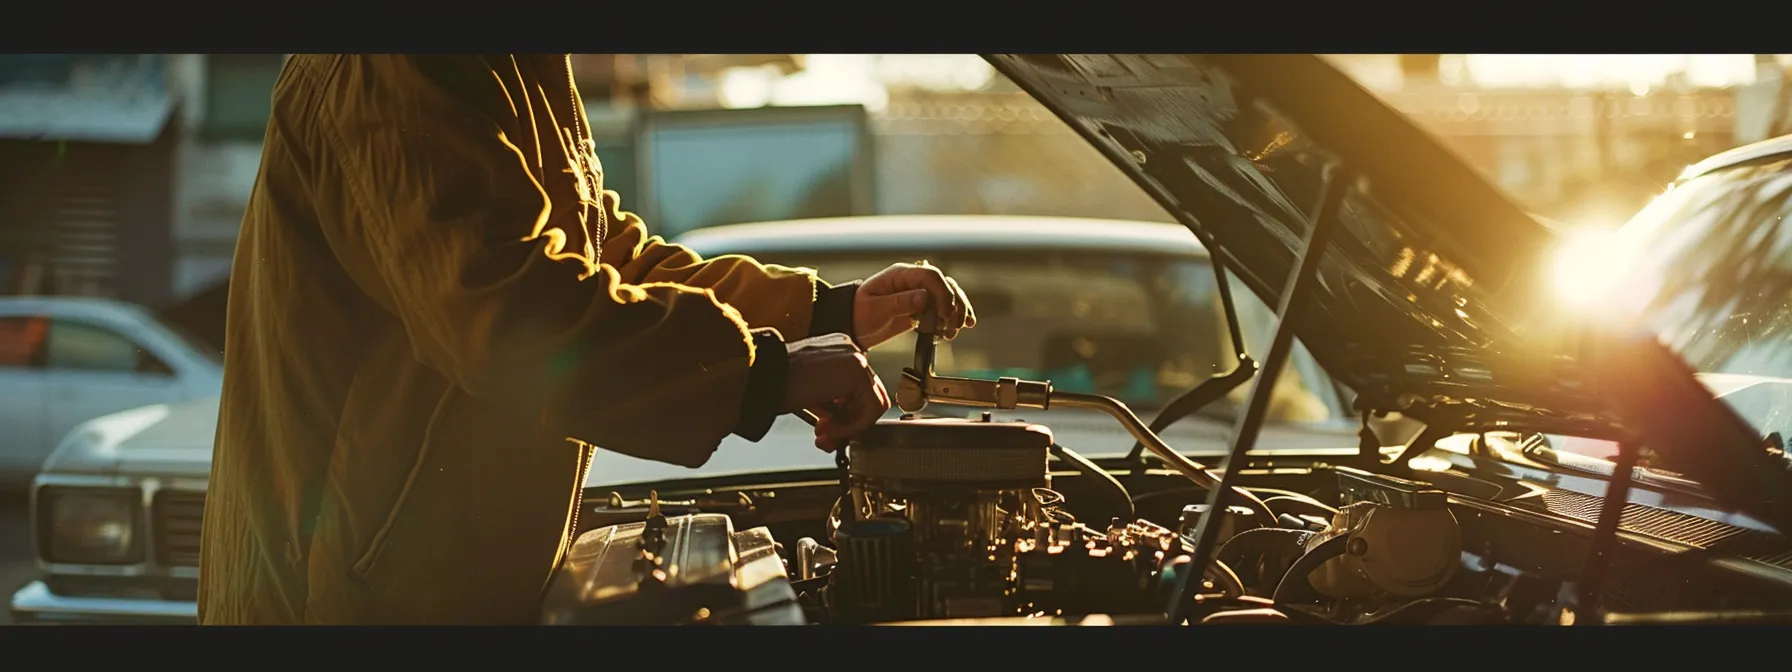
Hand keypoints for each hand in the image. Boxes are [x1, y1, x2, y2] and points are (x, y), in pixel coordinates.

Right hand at [782, 334, 889, 451]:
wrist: (761, 376)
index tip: (826, 430)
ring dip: (849, 426)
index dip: (844, 415)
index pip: (857, 390)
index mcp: (838, 353)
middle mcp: (850, 350)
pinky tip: (830, 429)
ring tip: (826, 435)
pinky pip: (871, 406)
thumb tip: (842, 424)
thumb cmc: (775, 383)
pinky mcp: (856, 370)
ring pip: (872, 403)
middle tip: (827, 437)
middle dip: (848, 424)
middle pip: (867, 396)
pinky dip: (853, 425)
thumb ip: (830, 404)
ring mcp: (855, 358)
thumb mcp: (810, 393)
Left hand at [852, 262, 976, 348]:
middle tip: (952, 326)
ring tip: (954, 331)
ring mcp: (919, 294)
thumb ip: (900, 303)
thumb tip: (925, 297)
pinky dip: (953, 318)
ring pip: (948, 296)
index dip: (942, 293)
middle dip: (954, 304)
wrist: (851, 326)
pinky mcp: (921, 309)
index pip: (930, 276)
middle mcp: (913, 281)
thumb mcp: (875, 309)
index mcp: (900, 275)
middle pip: (945, 284)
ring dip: (956, 313)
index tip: (945, 314)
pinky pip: (943, 309)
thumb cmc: (858, 314)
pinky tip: (960, 328)